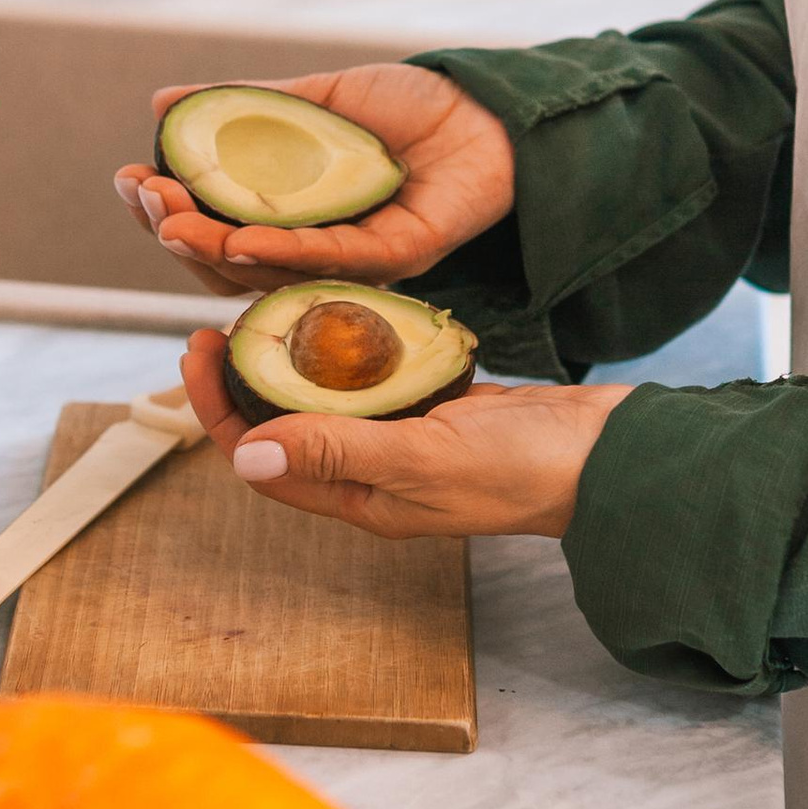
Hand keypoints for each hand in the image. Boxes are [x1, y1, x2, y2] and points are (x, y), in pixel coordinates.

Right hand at [114, 66, 513, 300]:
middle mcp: (313, 250)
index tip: (130, 176)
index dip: (166, 209)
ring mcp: (352, 263)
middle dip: (174, 233)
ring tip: (172, 220)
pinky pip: (329, 265)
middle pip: (225, 264)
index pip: (212, 228)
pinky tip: (239, 237)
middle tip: (146, 198)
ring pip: (266, 274)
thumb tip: (162, 104)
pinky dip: (279, 252)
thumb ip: (244, 109)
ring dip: (211, 250)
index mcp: (288, 216)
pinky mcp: (396, 261)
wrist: (491, 108)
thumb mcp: (315, 99)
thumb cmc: (410, 108)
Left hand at [181, 328, 627, 539]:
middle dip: (244, 380)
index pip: (265, 462)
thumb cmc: (527, 469)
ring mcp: (406, 439)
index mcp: (364, 499)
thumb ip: (338, 451)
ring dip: (290, 360)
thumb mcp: (425, 460)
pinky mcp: (436, 408)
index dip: (220, 411)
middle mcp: (375, 473)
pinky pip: (374, 378)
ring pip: (326, 399)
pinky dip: (347, 345)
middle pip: (285, 427)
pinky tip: (337, 309)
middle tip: (217, 324)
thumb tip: (248, 456)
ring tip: (264, 310)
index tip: (198, 354)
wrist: (609, 452)